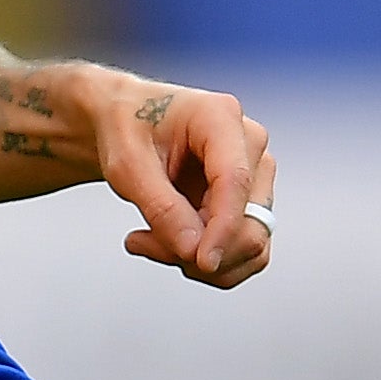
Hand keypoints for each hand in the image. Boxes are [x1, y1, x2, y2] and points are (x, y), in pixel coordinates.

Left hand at [80, 66, 276, 290]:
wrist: (126, 123)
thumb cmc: (126, 130)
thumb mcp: (127, 166)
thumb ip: (161, 208)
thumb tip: (193, 250)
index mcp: (221, 117)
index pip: (235, 181)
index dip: (223, 229)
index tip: (202, 262)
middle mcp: (249, 144)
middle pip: (250, 220)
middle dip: (201, 249)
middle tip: (144, 244)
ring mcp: (254, 173)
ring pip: (251, 242)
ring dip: (203, 260)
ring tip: (151, 242)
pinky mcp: (249, 200)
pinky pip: (244, 249)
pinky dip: (209, 261)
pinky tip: (169, 244)